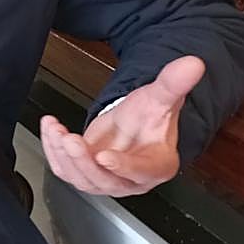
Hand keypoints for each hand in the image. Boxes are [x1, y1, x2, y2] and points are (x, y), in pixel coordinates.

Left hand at [40, 55, 204, 196]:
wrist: (132, 126)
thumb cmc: (148, 118)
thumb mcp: (159, 97)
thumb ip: (173, 83)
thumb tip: (193, 63)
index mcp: (157, 166)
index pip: (140, 172)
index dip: (123, 167)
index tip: (104, 157)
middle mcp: (130, 180)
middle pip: (105, 179)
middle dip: (83, 161)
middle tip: (70, 139)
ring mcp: (106, 180)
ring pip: (80, 177)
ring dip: (63, 155)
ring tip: (55, 129)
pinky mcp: (84, 174)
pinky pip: (65, 170)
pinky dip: (53, 152)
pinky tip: (50, 129)